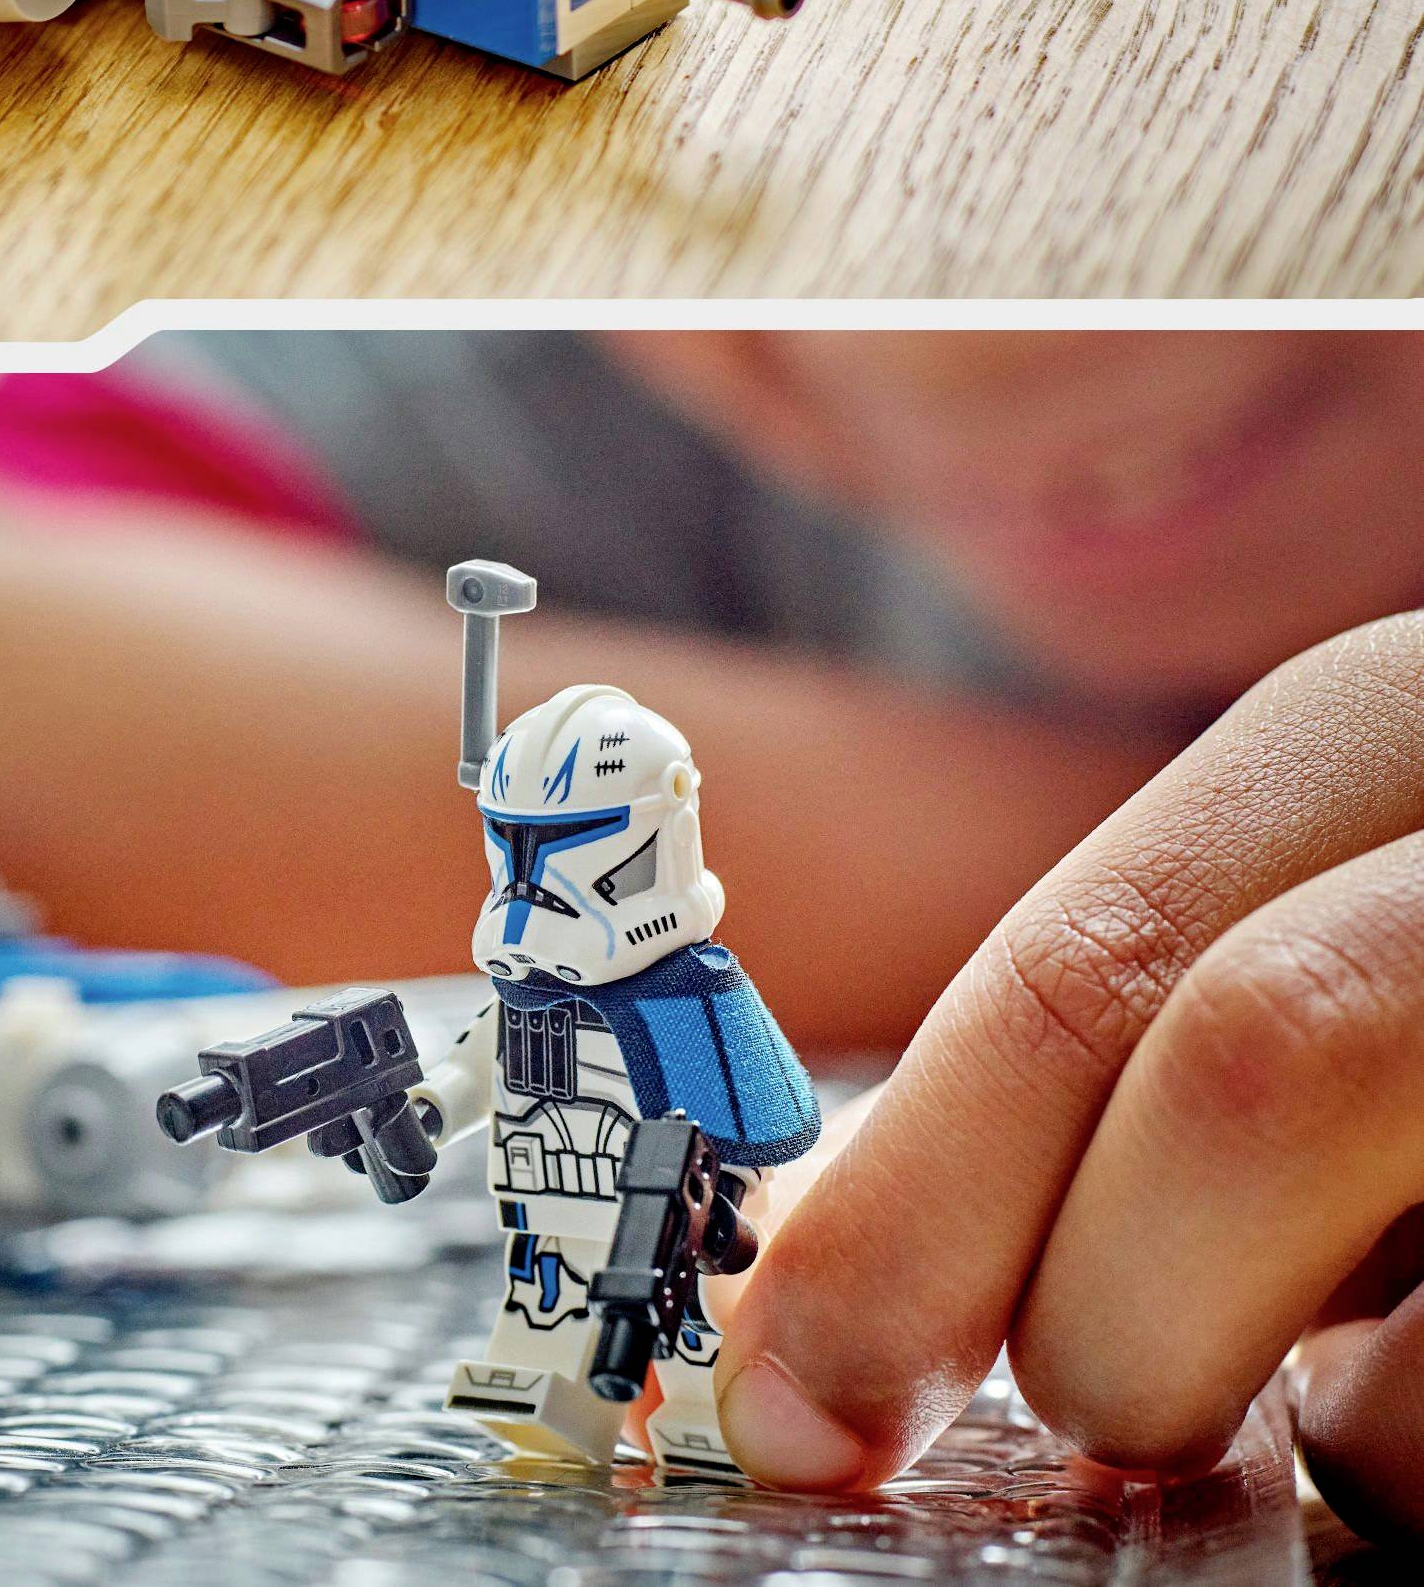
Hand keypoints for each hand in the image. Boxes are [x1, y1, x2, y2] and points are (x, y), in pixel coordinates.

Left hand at [715, 613, 1423, 1542]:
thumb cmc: (1411, 938)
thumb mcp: (1309, 899)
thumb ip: (1137, 1018)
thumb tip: (857, 1266)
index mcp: (1377, 727)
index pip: (1091, 963)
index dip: (914, 1202)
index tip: (791, 1392)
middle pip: (1255, 1066)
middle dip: (1107, 1300)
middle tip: (1095, 1396)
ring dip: (1339, 1425)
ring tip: (1355, 1379)